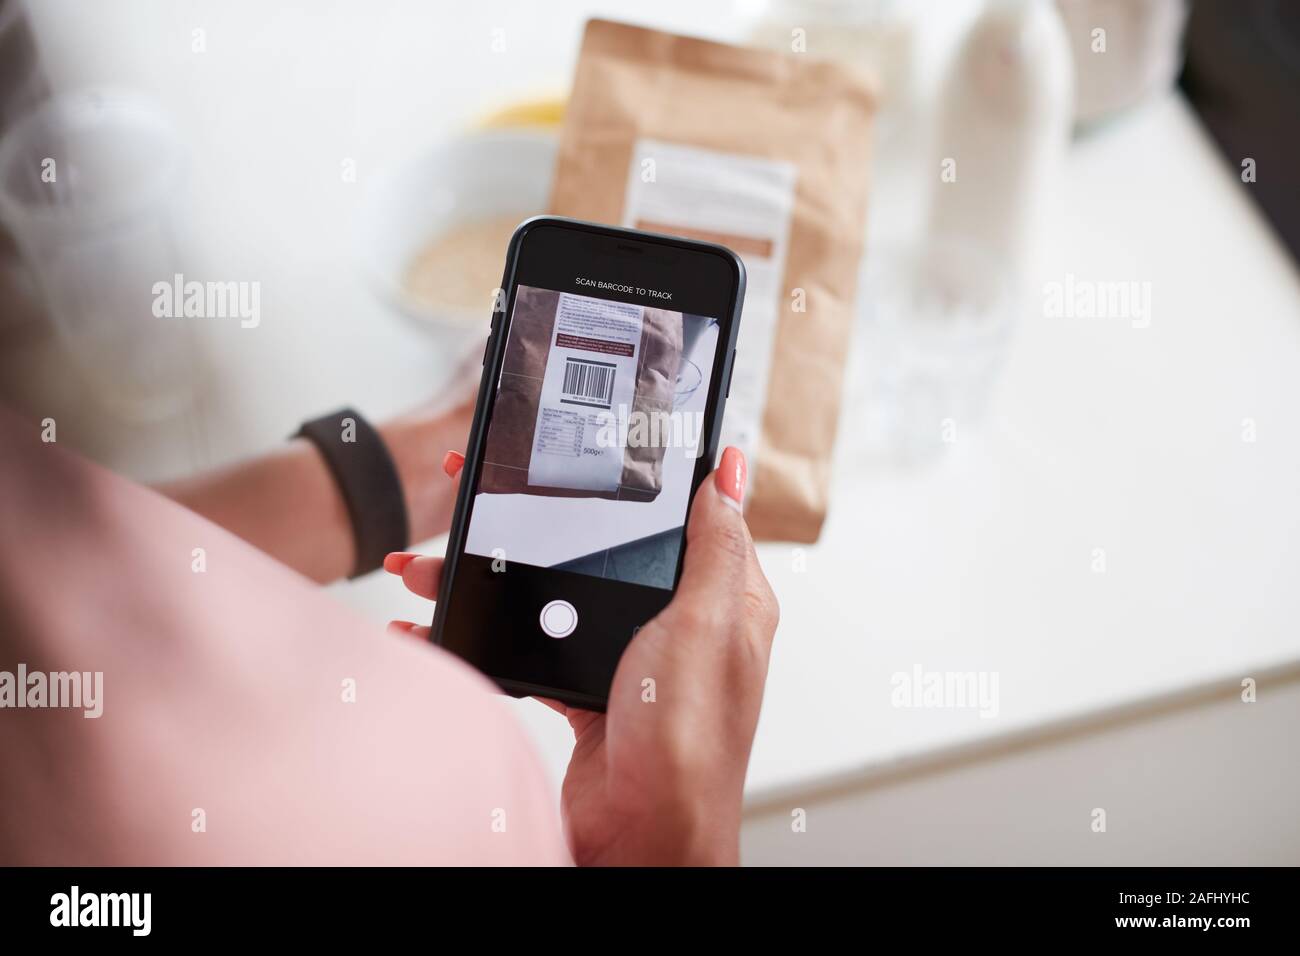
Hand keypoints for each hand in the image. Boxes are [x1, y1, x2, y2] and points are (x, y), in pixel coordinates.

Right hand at [385, 446, 778, 865]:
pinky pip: (531, 641)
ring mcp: (629, 657)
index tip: (579, 444)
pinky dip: (486, 629)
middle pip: (600, 544)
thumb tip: (730, 473)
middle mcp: (678, 622)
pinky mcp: (587, 690)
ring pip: (555, 590)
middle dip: (534, 518)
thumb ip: (714, 547)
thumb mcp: (705, 622)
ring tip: (426, 562)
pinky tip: (439, 616)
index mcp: (722, 596)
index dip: (631, 474)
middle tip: (477, 489)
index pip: (678, 512)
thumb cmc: (689, 738)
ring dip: (490, 572)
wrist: (642, 836)